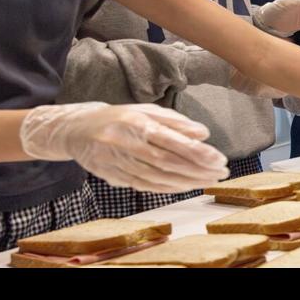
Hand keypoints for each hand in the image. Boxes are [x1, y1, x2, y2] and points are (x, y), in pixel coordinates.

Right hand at [20, 102, 228, 192]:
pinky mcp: (112, 176)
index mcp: (137, 122)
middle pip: (168, 162)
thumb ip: (176, 122)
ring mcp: (117, 162)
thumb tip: (203, 134)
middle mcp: (126, 143)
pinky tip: (186, 186)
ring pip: (157, 177)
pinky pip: (145, 186)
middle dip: (198, 170)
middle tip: (221, 173)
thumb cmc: (119, 118)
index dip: (199, 153)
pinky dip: (168, 188)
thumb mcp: (146, 111)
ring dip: (187, 182)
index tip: (220, 159)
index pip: (173, 141)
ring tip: (209, 181)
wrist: (77, 129)